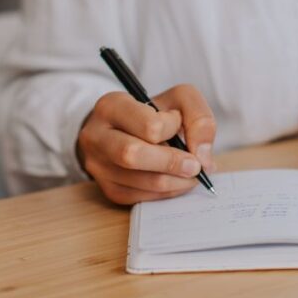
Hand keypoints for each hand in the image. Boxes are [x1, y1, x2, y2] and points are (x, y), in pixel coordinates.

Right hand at [78, 84, 216, 204]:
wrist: (127, 130)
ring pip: (140, 182)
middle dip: (171, 162)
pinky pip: (141, 198)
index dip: (173, 128)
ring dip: (175, 181)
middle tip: (194, 165)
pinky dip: (166, 192)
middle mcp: (96, 136)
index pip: (148, 125)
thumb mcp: (178, 100)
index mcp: (111, 106)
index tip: (178, 124)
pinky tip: (176, 181)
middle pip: (132, 155)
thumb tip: (202, 157)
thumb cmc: (154, 113)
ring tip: (191, 173)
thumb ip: (198, 117)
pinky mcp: (108, 189)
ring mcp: (98, 166)